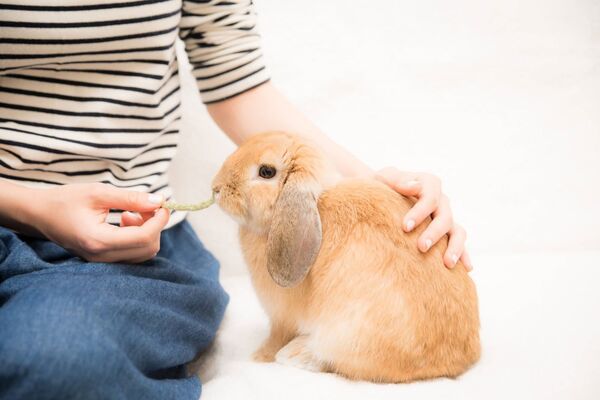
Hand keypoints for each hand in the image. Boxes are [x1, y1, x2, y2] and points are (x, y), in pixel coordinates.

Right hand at [31, 183, 169, 262]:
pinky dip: (138, 238)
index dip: (160, 220)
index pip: (144, 237)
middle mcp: (102, 257)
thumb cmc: (65, 200)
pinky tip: (125, 222)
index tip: (163, 203)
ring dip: (146, 232)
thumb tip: (159, 201)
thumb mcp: (98, 192)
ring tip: (129, 213)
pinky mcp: (103, 260)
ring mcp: (102, 262)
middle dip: (154, 226)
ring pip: (143, 254)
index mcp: (99, 241)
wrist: (40, 214)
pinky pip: (132, 254)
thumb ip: (130, 198)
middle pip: (148, 249)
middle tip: (143, 206)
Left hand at [375, 168, 471, 270]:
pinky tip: (466, 268)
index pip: (429, 198)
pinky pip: (458, 243)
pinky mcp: (446, 232)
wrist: (382, 194)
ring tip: (447, 263)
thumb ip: (396, 179)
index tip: (405, 227)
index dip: (419, 212)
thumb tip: (414, 186)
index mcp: (428, 183)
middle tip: (421, 247)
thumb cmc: (381, 186)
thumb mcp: (384, 178)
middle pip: (444, 217)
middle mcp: (441, 200)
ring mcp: (445, 217)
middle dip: (434, 233)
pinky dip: (464, 255)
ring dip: (455, 247)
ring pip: (458, 231)